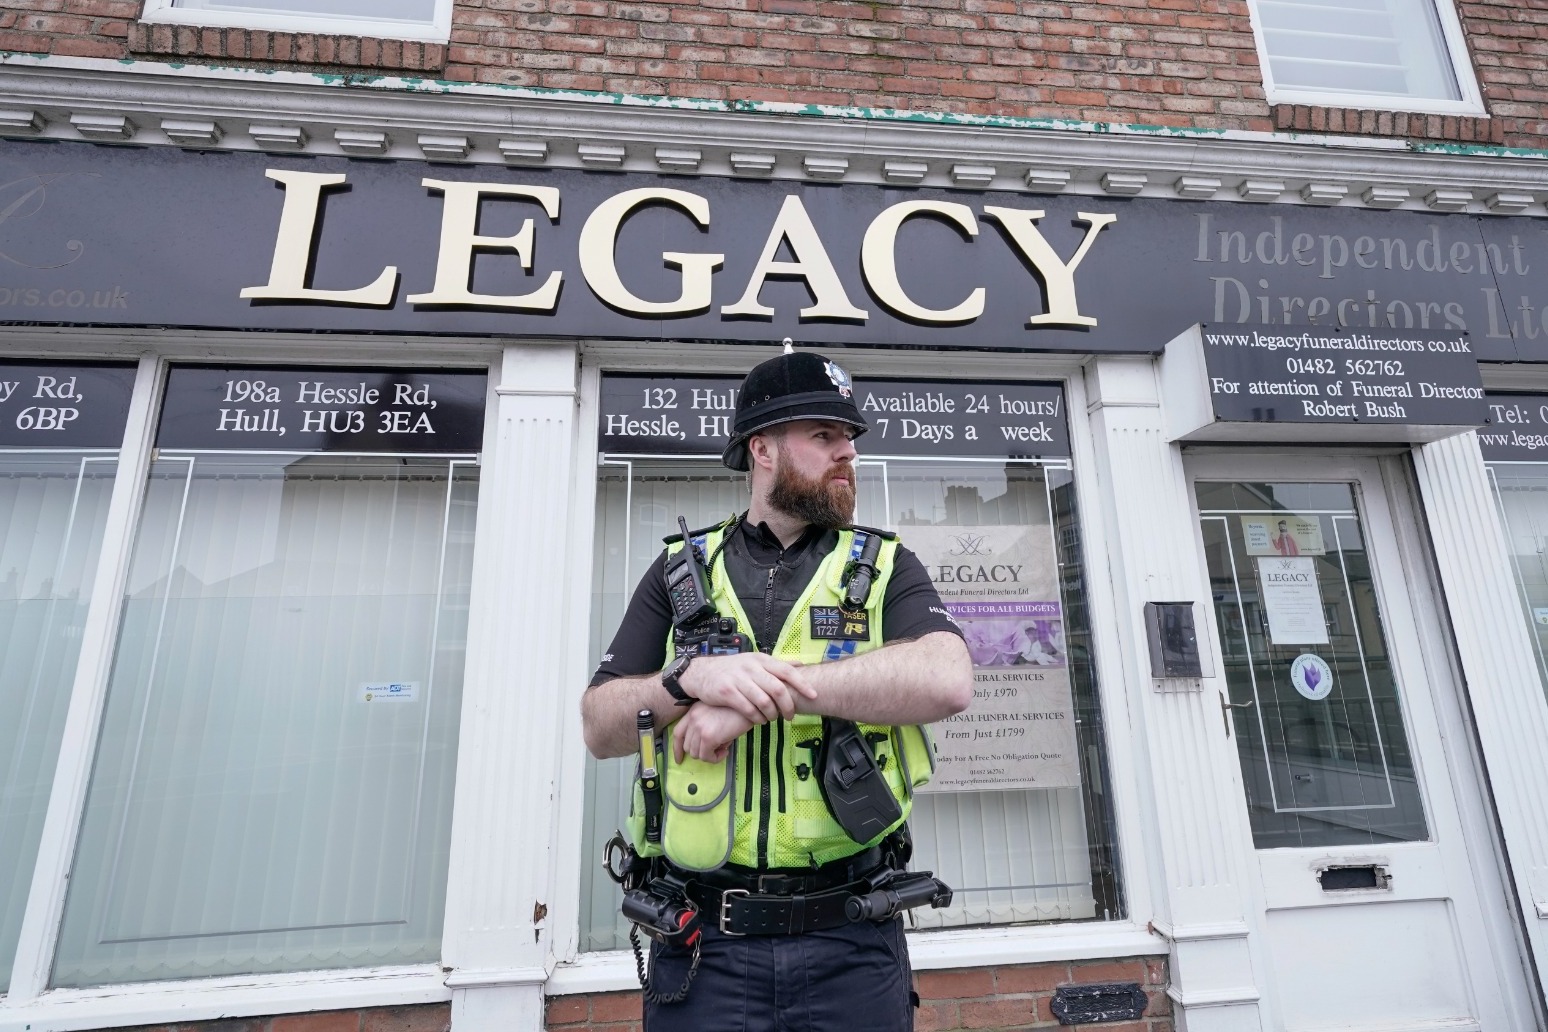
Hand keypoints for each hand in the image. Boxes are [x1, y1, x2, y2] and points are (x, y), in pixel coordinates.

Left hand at [674, 703, 755, 762]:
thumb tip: (709, 746)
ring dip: (709, 755)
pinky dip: (715, 759)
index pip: (678, 733)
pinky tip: (725, 752)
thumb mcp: (717, 713)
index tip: (679, 758)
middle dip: (701, 752)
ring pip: (696, 754)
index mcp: (694, 711)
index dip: (677, 748)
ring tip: (723, 748)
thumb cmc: (738, 709)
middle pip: (687, 746)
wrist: (750, 704)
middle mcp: (693, 718)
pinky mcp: (708, 737)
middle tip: (717, 748)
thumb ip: (707, 726)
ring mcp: (699, 727)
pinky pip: (706, 757)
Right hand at [677, 652, 814, 723]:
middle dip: (787, 705)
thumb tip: (801, 665)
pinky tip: (758, 720)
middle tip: (790, 716)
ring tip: (773, 719)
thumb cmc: (732, 669)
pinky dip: (756, 718)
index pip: (786, 670)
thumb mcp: (754, 660)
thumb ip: (776, 664)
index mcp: (760, 659)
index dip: (801, 683)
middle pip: (777, 688)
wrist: (701, 672)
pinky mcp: (727, 692)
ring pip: (763, 701)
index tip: (813, 695)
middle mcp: (751, 667)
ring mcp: (738, 679)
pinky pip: (747, 709)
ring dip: (772, 714)